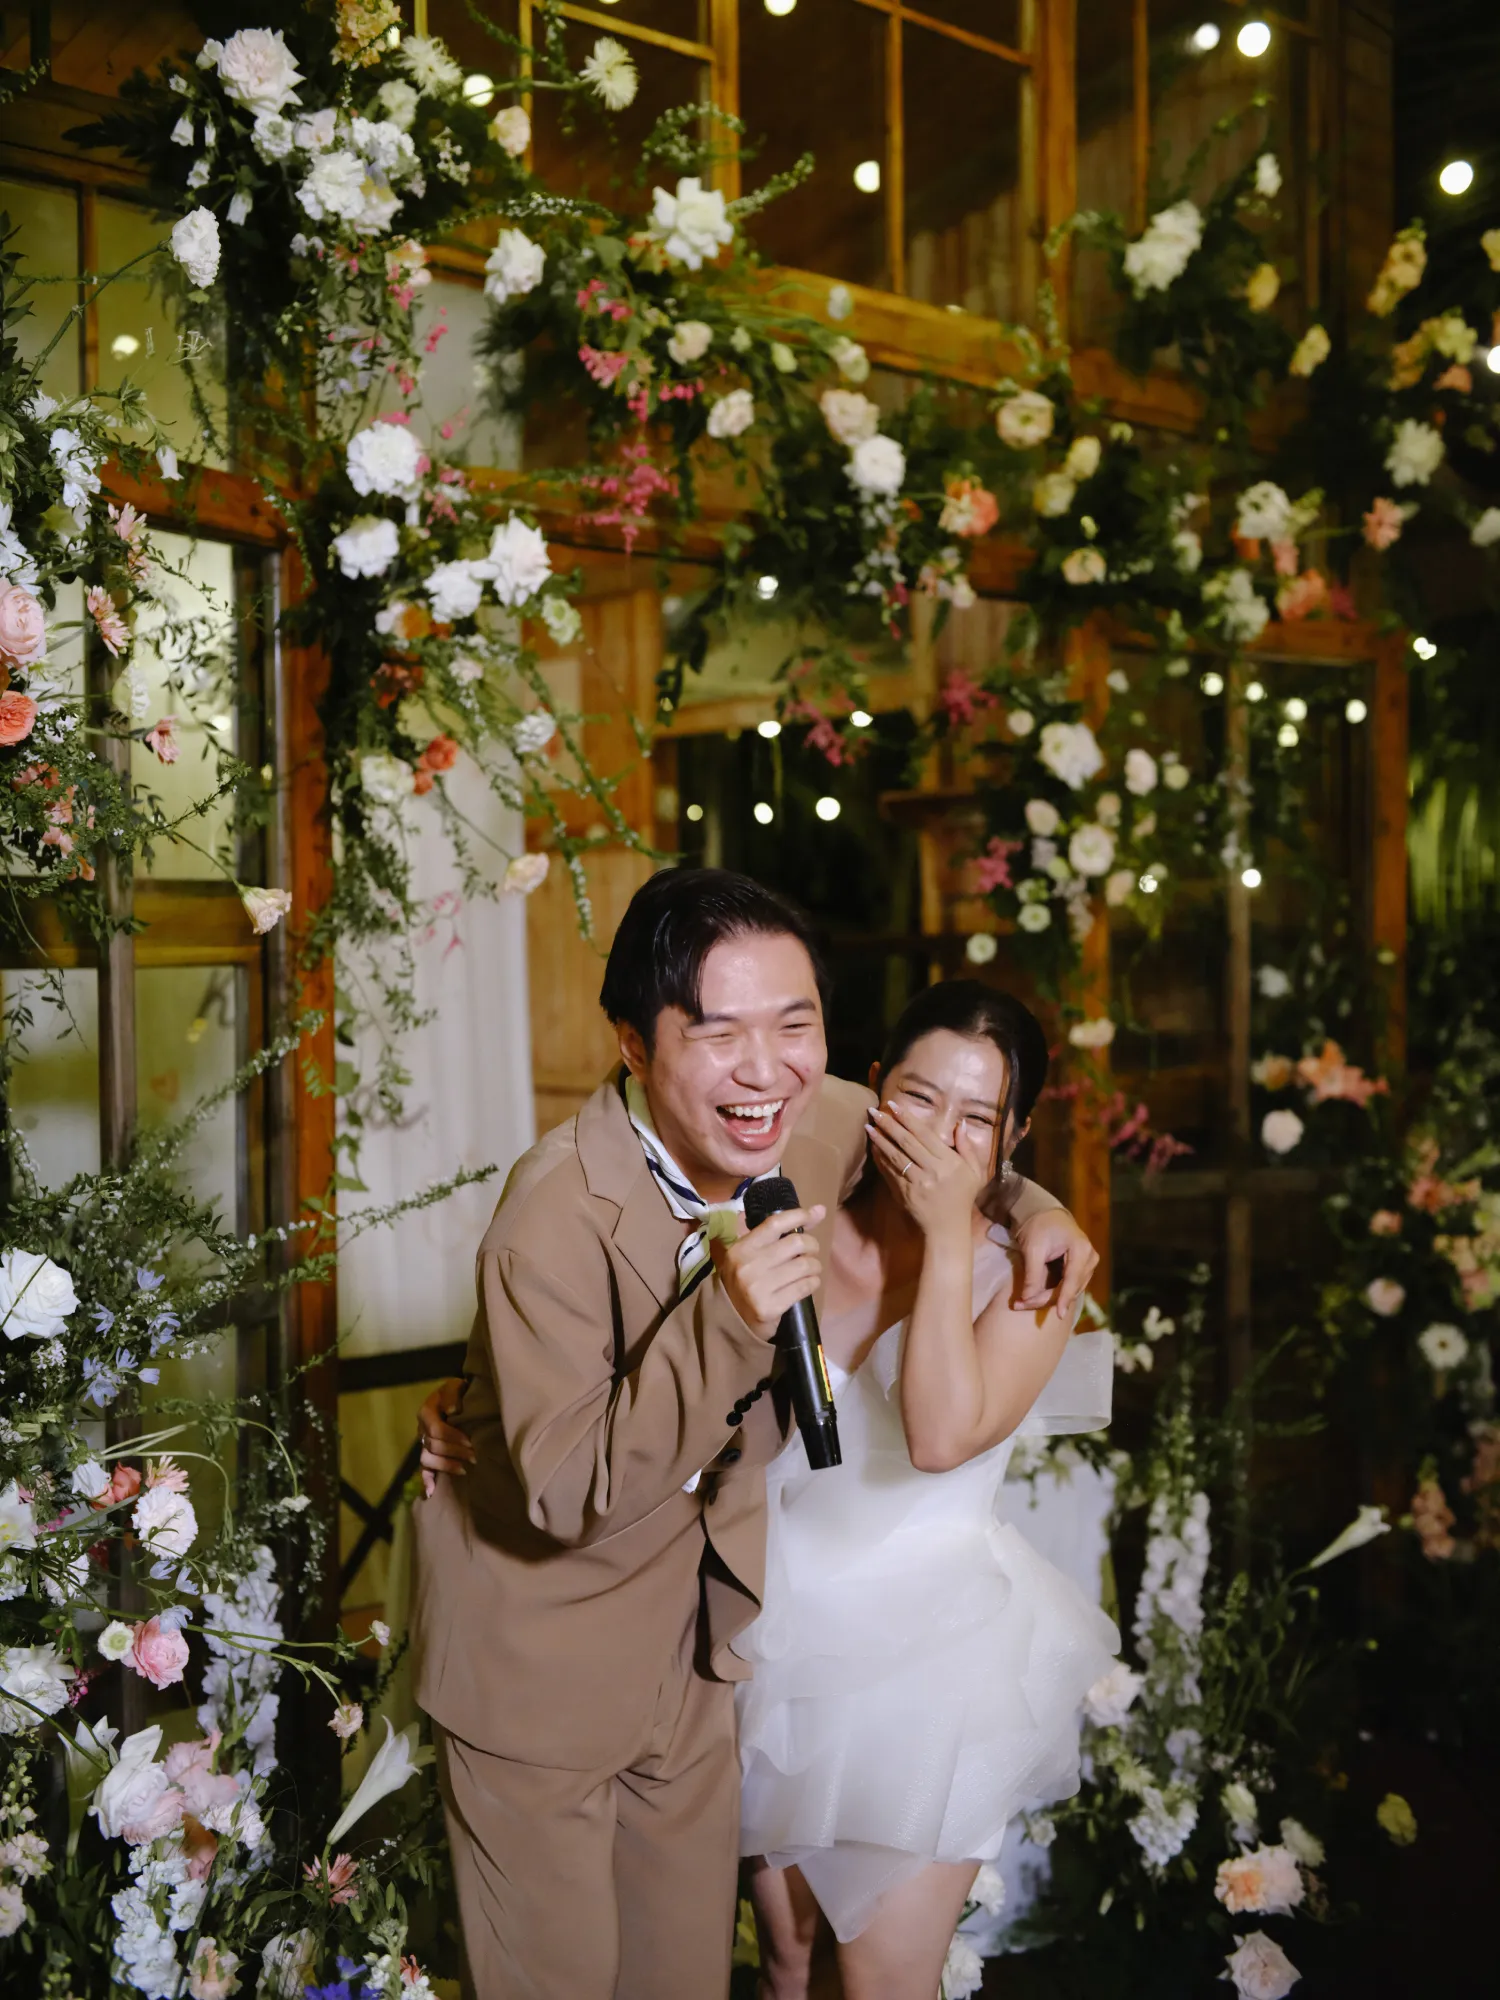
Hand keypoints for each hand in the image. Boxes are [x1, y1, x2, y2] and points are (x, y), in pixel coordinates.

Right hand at [418, 1377, 473, 1498]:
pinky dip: (425, 1481)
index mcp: (426, 1411)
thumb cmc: (460, 1392)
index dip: (453, 1437)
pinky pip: (422, 1469)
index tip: (471, 1442)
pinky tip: (430, 1492)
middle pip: (433, 1446)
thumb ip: (452, 1395)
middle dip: (454, 1452)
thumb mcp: (456, 1386)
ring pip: (427, 1459)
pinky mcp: (428, 1454)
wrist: (460, 1397)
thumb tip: (452, 1410)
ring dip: (446, 1465)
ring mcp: (423, 1443)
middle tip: (474, 1456)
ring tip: (464, 1469)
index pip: (436, 1429)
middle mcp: (422, 1428)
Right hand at [714, 1205, 825, 1338]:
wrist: (732, 1320)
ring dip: (814, 1266)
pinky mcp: (770, 1307)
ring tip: (811, 1269)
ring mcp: (758, 1288)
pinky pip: (804, 1287)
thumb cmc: (745, 1281)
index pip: (774, 1223)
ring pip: (804, 1266)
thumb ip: (778, 1235)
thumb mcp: (750, 1255)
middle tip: (811, 1252)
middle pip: (795, 1243)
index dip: (799, 1215)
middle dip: (811, 1245)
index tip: (816, 1213)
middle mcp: (748, 1265)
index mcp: (742, 1248)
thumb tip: (819, 1211)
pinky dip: (813, 1282)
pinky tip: (809, 1283)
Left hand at [866, 1102, 983, 1237]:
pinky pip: (889, 1172)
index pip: (924, 1135)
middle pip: (906, 1142)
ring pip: (894, 1156)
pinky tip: (873, 1147)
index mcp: (948, 1162)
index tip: (893, 1105)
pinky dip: (880, 1159)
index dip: (908, 1119)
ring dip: (880, 1140)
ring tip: (868, 1126)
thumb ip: (967, 1147)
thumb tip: (961, 1124)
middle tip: (874, 1111)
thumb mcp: (975, 1172)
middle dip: (889, 1124)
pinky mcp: (903, 1193)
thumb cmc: (962, 1196)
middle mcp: (931, 1170)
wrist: (947, 1227)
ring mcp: (915, 1183)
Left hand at [1010, 1208, 1098, 1319]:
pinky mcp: (1081, 1269)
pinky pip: (1068, 1286)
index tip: (1058, 1315)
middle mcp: (1090, 1258)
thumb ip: (1033, 1274)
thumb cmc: (1039, 1226)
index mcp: (1081, 1249)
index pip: (1072, 1280)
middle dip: (1046, 1299)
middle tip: (1020, 1305)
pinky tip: (1033, 1296)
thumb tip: (1027, 1299)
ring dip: (1047, 1298)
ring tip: (1022, 1302)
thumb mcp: (1033, 1249)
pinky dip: (1052, 1292)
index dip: (1064, 1298)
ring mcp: (1088, 1264)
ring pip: (1069, 1290)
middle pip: (1070, 1288)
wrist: (1045, 1214)